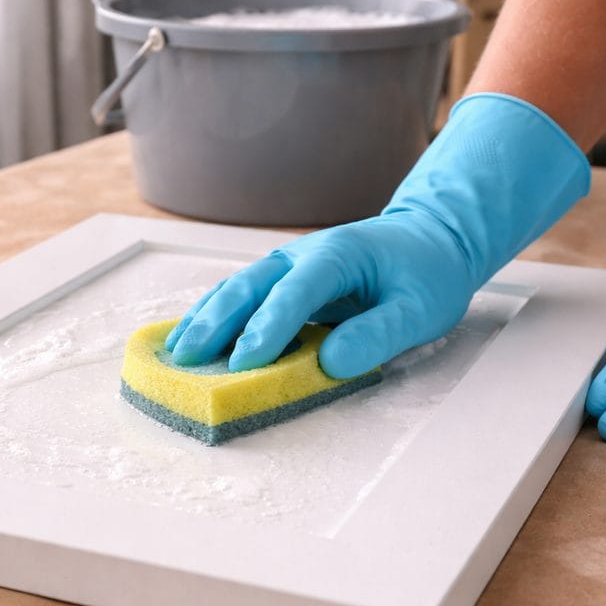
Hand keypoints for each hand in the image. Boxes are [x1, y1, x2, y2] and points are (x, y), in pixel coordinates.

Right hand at [166, 215, 476, 377]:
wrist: (429, 241)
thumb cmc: (427, 275)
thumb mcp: (420, 310)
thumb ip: (378, 335)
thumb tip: (330, 363)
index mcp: (336, 256)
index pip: (295, 293)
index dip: (268, 328)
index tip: (245, 363)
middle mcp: (301, 255)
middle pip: (249, 286)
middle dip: (216, 323)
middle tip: (188, 360)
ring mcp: (286, 265)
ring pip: (236, 290)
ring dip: (204, 320)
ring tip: (176, 353)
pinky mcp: (280, 281)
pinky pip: (241, 298)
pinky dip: (213, 317)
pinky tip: (189, 338)